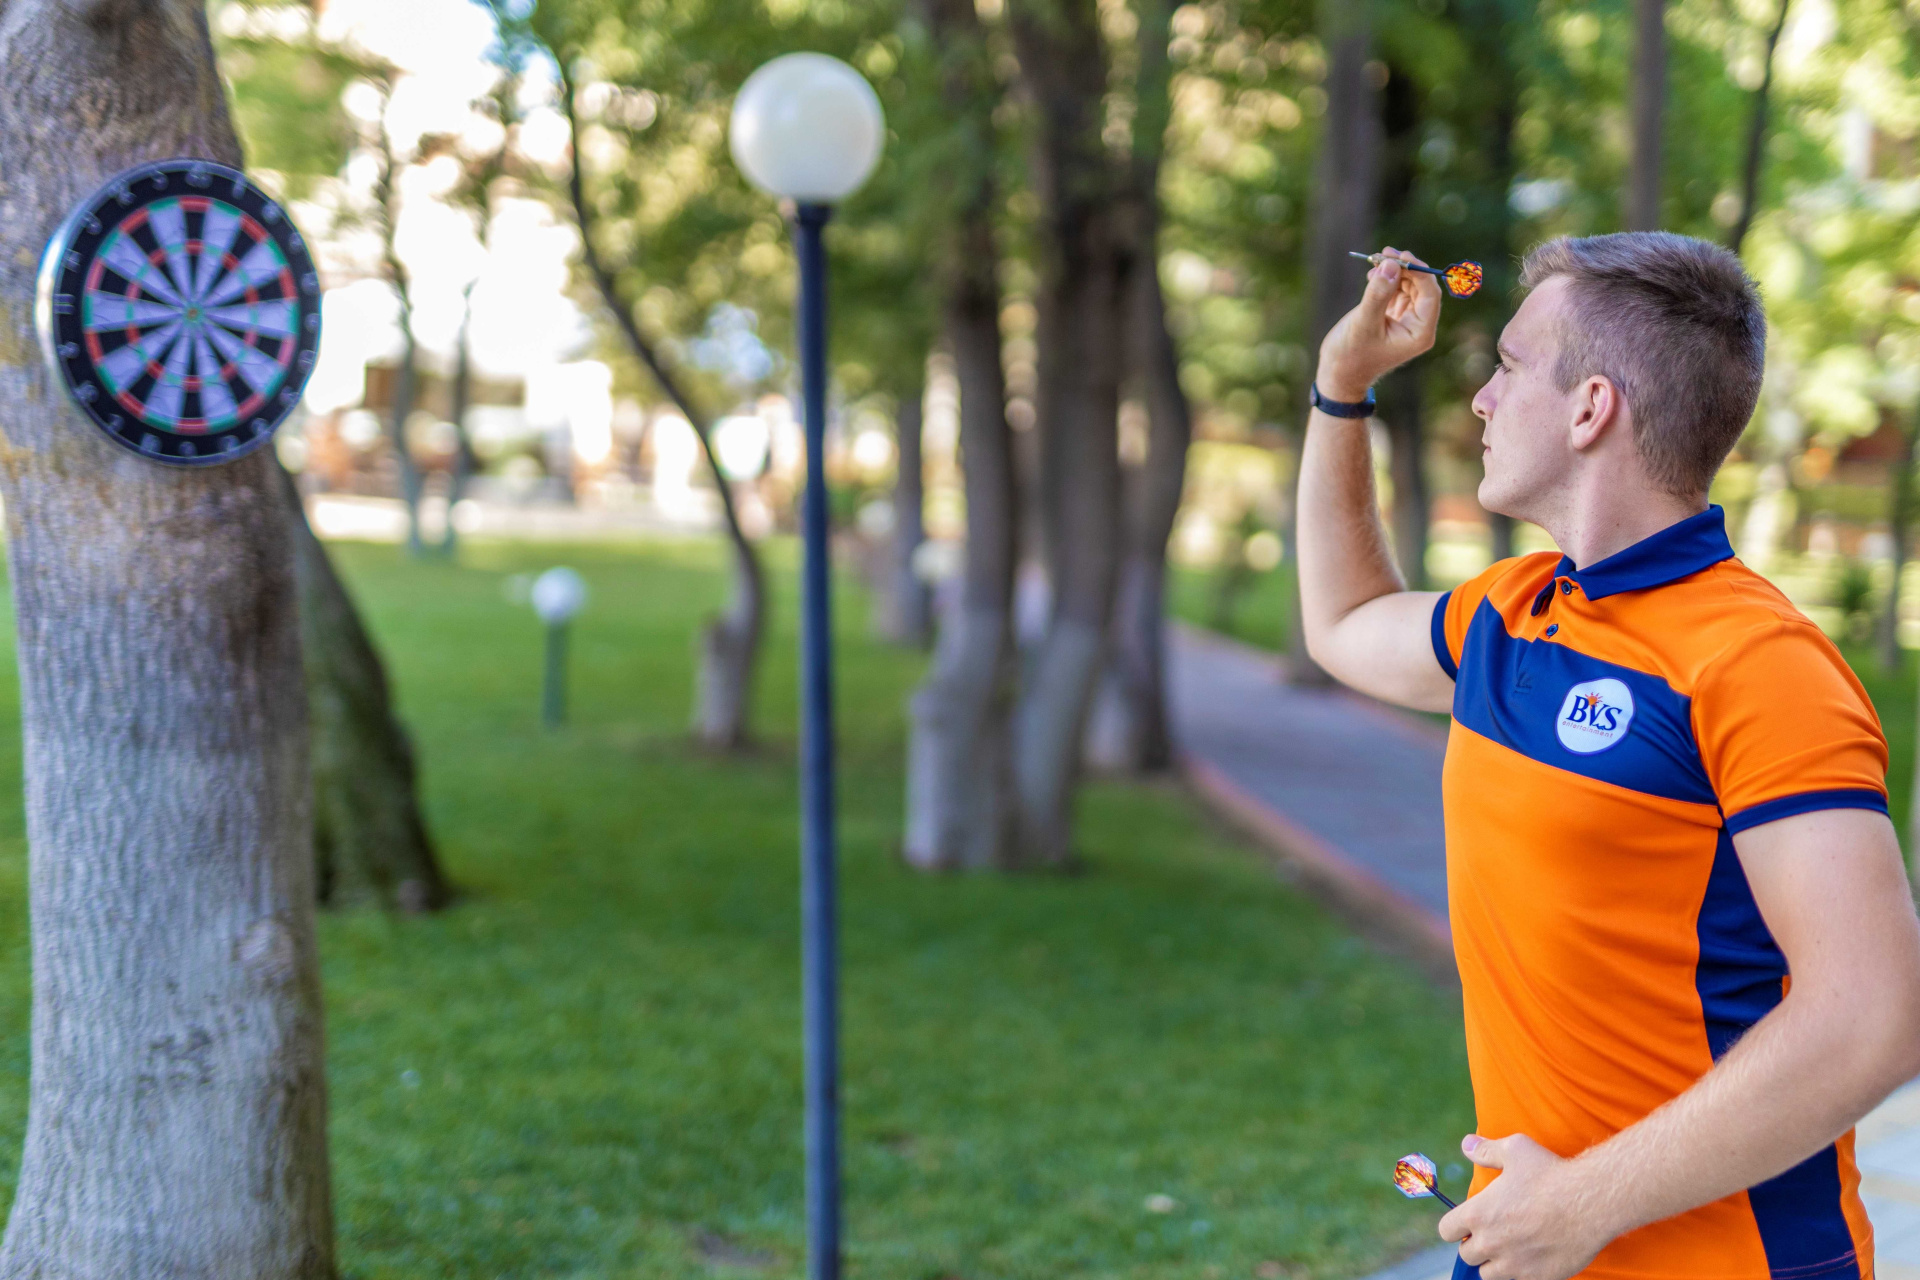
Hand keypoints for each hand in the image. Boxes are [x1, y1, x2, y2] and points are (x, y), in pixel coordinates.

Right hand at [1315, 248, 1442, 401]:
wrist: (1338, 374)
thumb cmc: (1350, 355)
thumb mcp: (1363, 322)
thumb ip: (1378, 293)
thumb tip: (1391, 264)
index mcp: (1420, 332)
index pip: (1430, 294)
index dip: (1419, 271)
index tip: (1399, 256)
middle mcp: (1418, 325)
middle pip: (1422, 287)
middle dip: (1404, 268)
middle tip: (1384, 253)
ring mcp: (1407, 320)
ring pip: (1409, 286)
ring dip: (1394, 271)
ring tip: (1374, 261)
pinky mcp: (1394, 316)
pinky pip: (1397, 291)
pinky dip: (1387, 280)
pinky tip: (1372, 274)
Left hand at [1437, 1134, 1613, 1279]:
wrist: (1591, 1202)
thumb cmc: (1551, 1173)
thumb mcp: (1516, 1150)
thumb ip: (1487, 1150)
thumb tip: (1467, 1144)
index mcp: (1478, 1214)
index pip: (1447, 1230)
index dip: (1456, 1226)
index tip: (1468, 1223)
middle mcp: (1491, 1243)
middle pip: (1467, 1255)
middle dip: (1476, 1245)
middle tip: (1494, 1233)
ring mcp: (1514, 1264)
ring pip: (1490, 1274)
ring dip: (1495, 1263)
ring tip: (1510, 1248)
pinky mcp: (1537, 1277)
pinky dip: (1522, 1272)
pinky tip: (1533, 1257)